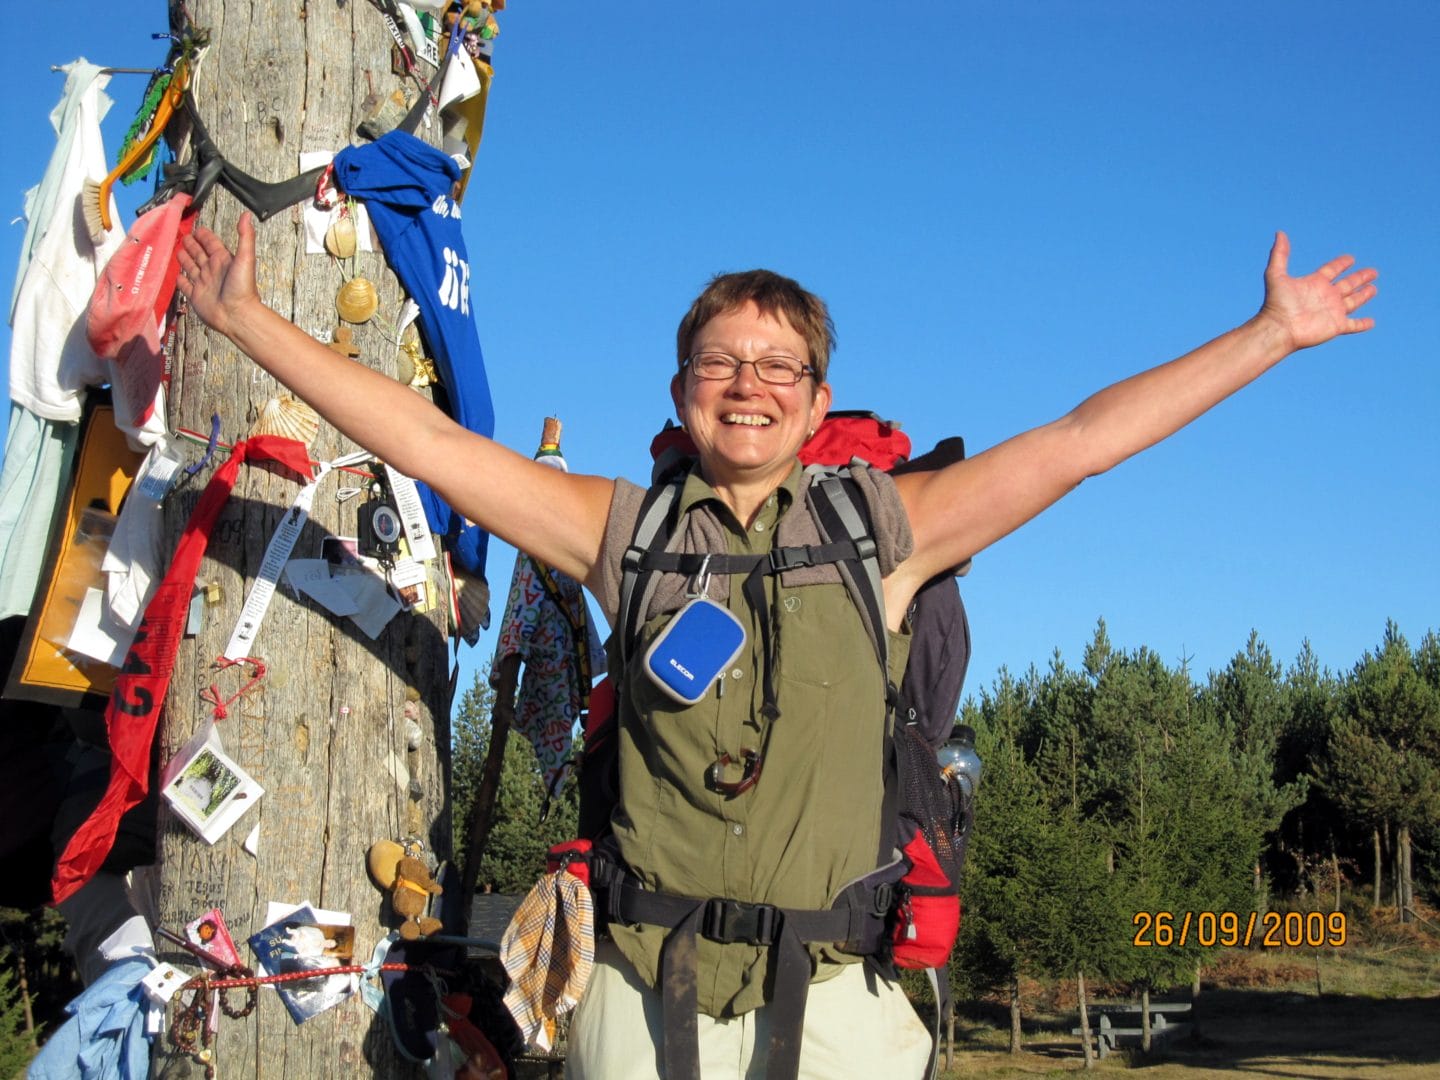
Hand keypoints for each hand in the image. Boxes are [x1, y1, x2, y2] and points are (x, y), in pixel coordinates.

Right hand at [175, 211, 259, 337]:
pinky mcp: (195, 295)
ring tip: (178, 250)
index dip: (204, 236)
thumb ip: (245, 236)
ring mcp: (203, 283)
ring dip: (184, 259)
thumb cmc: (242, 287)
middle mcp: (212, 270)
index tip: (197, 229)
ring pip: (191, 267)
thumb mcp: (245, 258)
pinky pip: (185, 285)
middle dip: (192, 245)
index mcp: (222, 259)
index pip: (211, 243)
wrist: (236, 315)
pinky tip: (176, 275)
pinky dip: (180, 280)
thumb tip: (246, 215)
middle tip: (184, 236)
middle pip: (199, 253)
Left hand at [1258, 231, 1377, 350]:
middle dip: (1360, 278)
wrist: (1278, 328)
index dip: (1341, 264)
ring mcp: (1332, 311)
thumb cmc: (1276, 303)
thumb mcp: (1276, 274)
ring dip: (1363, 296)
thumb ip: (1280, 254)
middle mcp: (1326, 296)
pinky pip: (1353, 325)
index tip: (1350, 258)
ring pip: (1353, 302)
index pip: (1332, 270)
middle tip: (1373, 272)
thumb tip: (1279, 233)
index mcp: (1315, 283)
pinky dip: (1362, 324)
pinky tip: (1372, 322)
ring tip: (1373, 289)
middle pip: (1347, 284)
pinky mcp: (1336, 326)